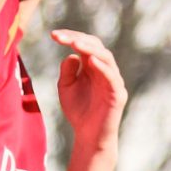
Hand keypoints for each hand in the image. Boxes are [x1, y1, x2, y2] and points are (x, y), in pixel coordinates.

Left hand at [51, 29, 127, 151]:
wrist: (88, 135)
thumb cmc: (78, 111)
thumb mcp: (66, 86)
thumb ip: (68, 70)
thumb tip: (72, 54)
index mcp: (93, 67)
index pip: (86, 44)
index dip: (71, 36)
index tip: (53, 35)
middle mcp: (105, 71)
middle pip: (96, 46)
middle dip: (78, 39)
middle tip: (60, 37)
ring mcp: (113, 82)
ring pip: (106, 58)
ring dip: (90, 48)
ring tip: (74, 43)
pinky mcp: (117, 94)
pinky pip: (112, 77)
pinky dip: (102, 67)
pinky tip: (90, 60)